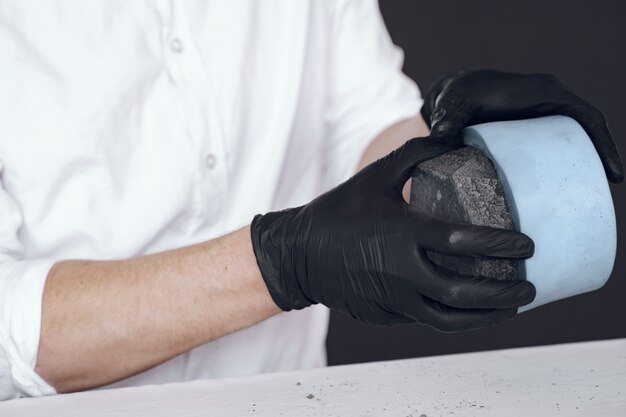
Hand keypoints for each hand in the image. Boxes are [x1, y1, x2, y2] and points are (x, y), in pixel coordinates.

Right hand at [251, 138, 535, 331]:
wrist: (300, 253)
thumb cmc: (339, 212)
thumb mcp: (374, 176)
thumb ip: (415, 154)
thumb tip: (452, 138)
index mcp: (402, 232)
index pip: (464, 243)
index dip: (501, 245)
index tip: (526, 244)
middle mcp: (401, 271)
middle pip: (465, 291)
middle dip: (506, 290)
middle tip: (529, 283)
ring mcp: (393, 299)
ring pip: (452, 318)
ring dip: (488, 316)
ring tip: (512, 306)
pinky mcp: (387, 314)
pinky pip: (430, 321)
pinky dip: (459, 320)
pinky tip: (474, 312)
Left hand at [420, 69, 623, 182]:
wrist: (450, 98)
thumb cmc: (457, 95)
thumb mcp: (455, 103)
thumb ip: (448, 117)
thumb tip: (440, 135)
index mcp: (544, 94)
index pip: (586, 116)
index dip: (604, 143)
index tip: (614, 174)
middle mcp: (548, 106)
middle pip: (584, 135)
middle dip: (598, 162)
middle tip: (601, 195)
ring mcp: (540, 123)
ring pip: (570, 147)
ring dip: (580, 171)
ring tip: (582, 203)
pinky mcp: (529, 138)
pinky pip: (551, 154)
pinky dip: (557, 174)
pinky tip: (555, 200)